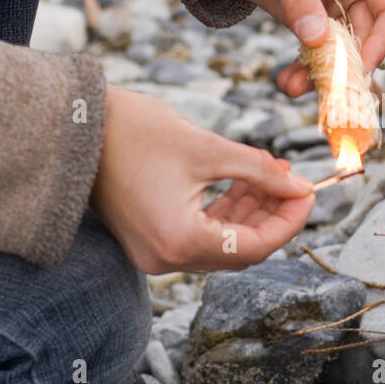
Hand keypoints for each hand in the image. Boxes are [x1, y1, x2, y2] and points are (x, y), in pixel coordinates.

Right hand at [91, 86, 314, 272]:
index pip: (256, 246)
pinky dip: (225, 213)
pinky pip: (199, 234)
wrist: (74, 125)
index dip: (289, 219)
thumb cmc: (134, 131)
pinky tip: (245, 183)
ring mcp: (154, 252)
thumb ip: (260, 170)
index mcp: (180, 241)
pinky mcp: (148, 238)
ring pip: (222, 243)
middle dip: (273, 215)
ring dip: (251, 212)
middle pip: (240, 250)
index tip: (311, 190)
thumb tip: (300, 186)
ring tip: (274, 176)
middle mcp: (166, 258)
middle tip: (296, 182)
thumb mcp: (208, 148)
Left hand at [198, 0, 384, 96]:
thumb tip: (318, 41)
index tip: (356, 70)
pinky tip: (286, 81)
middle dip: (346, 66)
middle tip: (325, 91)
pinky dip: (305, 70)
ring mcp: (334, 5)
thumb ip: (300, 1)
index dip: (381, 44)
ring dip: (323, 74)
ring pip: (342, 52)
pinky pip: (317, 53)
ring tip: (292, 87)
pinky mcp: (310, 20)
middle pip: (369, 40)